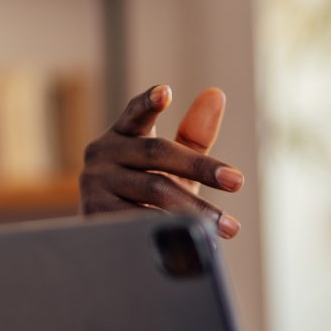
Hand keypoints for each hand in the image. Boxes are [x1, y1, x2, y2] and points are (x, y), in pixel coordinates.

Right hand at [79, 84, 243, 238]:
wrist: (111, 238)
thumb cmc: (145, 193)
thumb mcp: (171, 166)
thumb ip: (193, 135)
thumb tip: (216, 95)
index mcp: (122, 134)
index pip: (135, 113)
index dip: (149, 102)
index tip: (165, 92)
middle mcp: (103, 153)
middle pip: (156, 152)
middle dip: (200, 167)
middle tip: (236, 181)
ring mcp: (95, 182)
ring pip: (153, 190)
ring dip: (194, 207)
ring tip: (225, 224)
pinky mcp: (94, 212)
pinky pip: (140, 218)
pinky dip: (170, 225)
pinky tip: (192, 237)